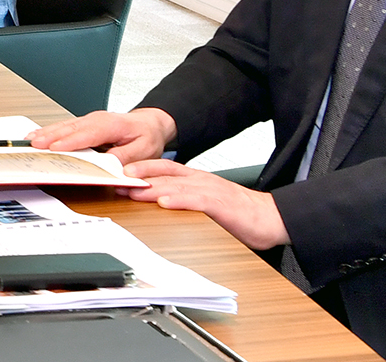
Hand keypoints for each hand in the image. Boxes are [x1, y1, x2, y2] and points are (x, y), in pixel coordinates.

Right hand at [31, 107, 175, 163]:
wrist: (149, 123)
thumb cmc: (146, 136)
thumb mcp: (144, 150)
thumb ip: (126, 157)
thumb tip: (111, 165)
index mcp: (112, 125)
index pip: (88, 134)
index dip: (70, 141)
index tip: (55, 148)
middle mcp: (97, 120)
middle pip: (70, 128)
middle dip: (51, 136)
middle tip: (34, 145)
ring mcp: (89, 120)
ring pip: (64, 126)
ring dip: (46, 133)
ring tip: (30, 140)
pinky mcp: (84, 124)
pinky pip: (64, 127)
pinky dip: (49, 131)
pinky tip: (38, 135)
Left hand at [121, 159, 288, 249]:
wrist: (271, 218)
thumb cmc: (238, 213)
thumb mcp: (204, 203)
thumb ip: (182, 200)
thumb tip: (155, 201)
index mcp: (195, 179)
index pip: (163, 168)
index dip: (139, 168)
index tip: (116, 173)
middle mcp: (200, 181)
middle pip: (164, 173)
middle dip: (137, 175)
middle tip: (114, 180)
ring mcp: (210, 191)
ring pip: (176, 184)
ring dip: (151, 186)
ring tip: (131, 189)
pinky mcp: (222, 205)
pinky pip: (198, 200)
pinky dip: (180, 200)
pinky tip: (165, 202)